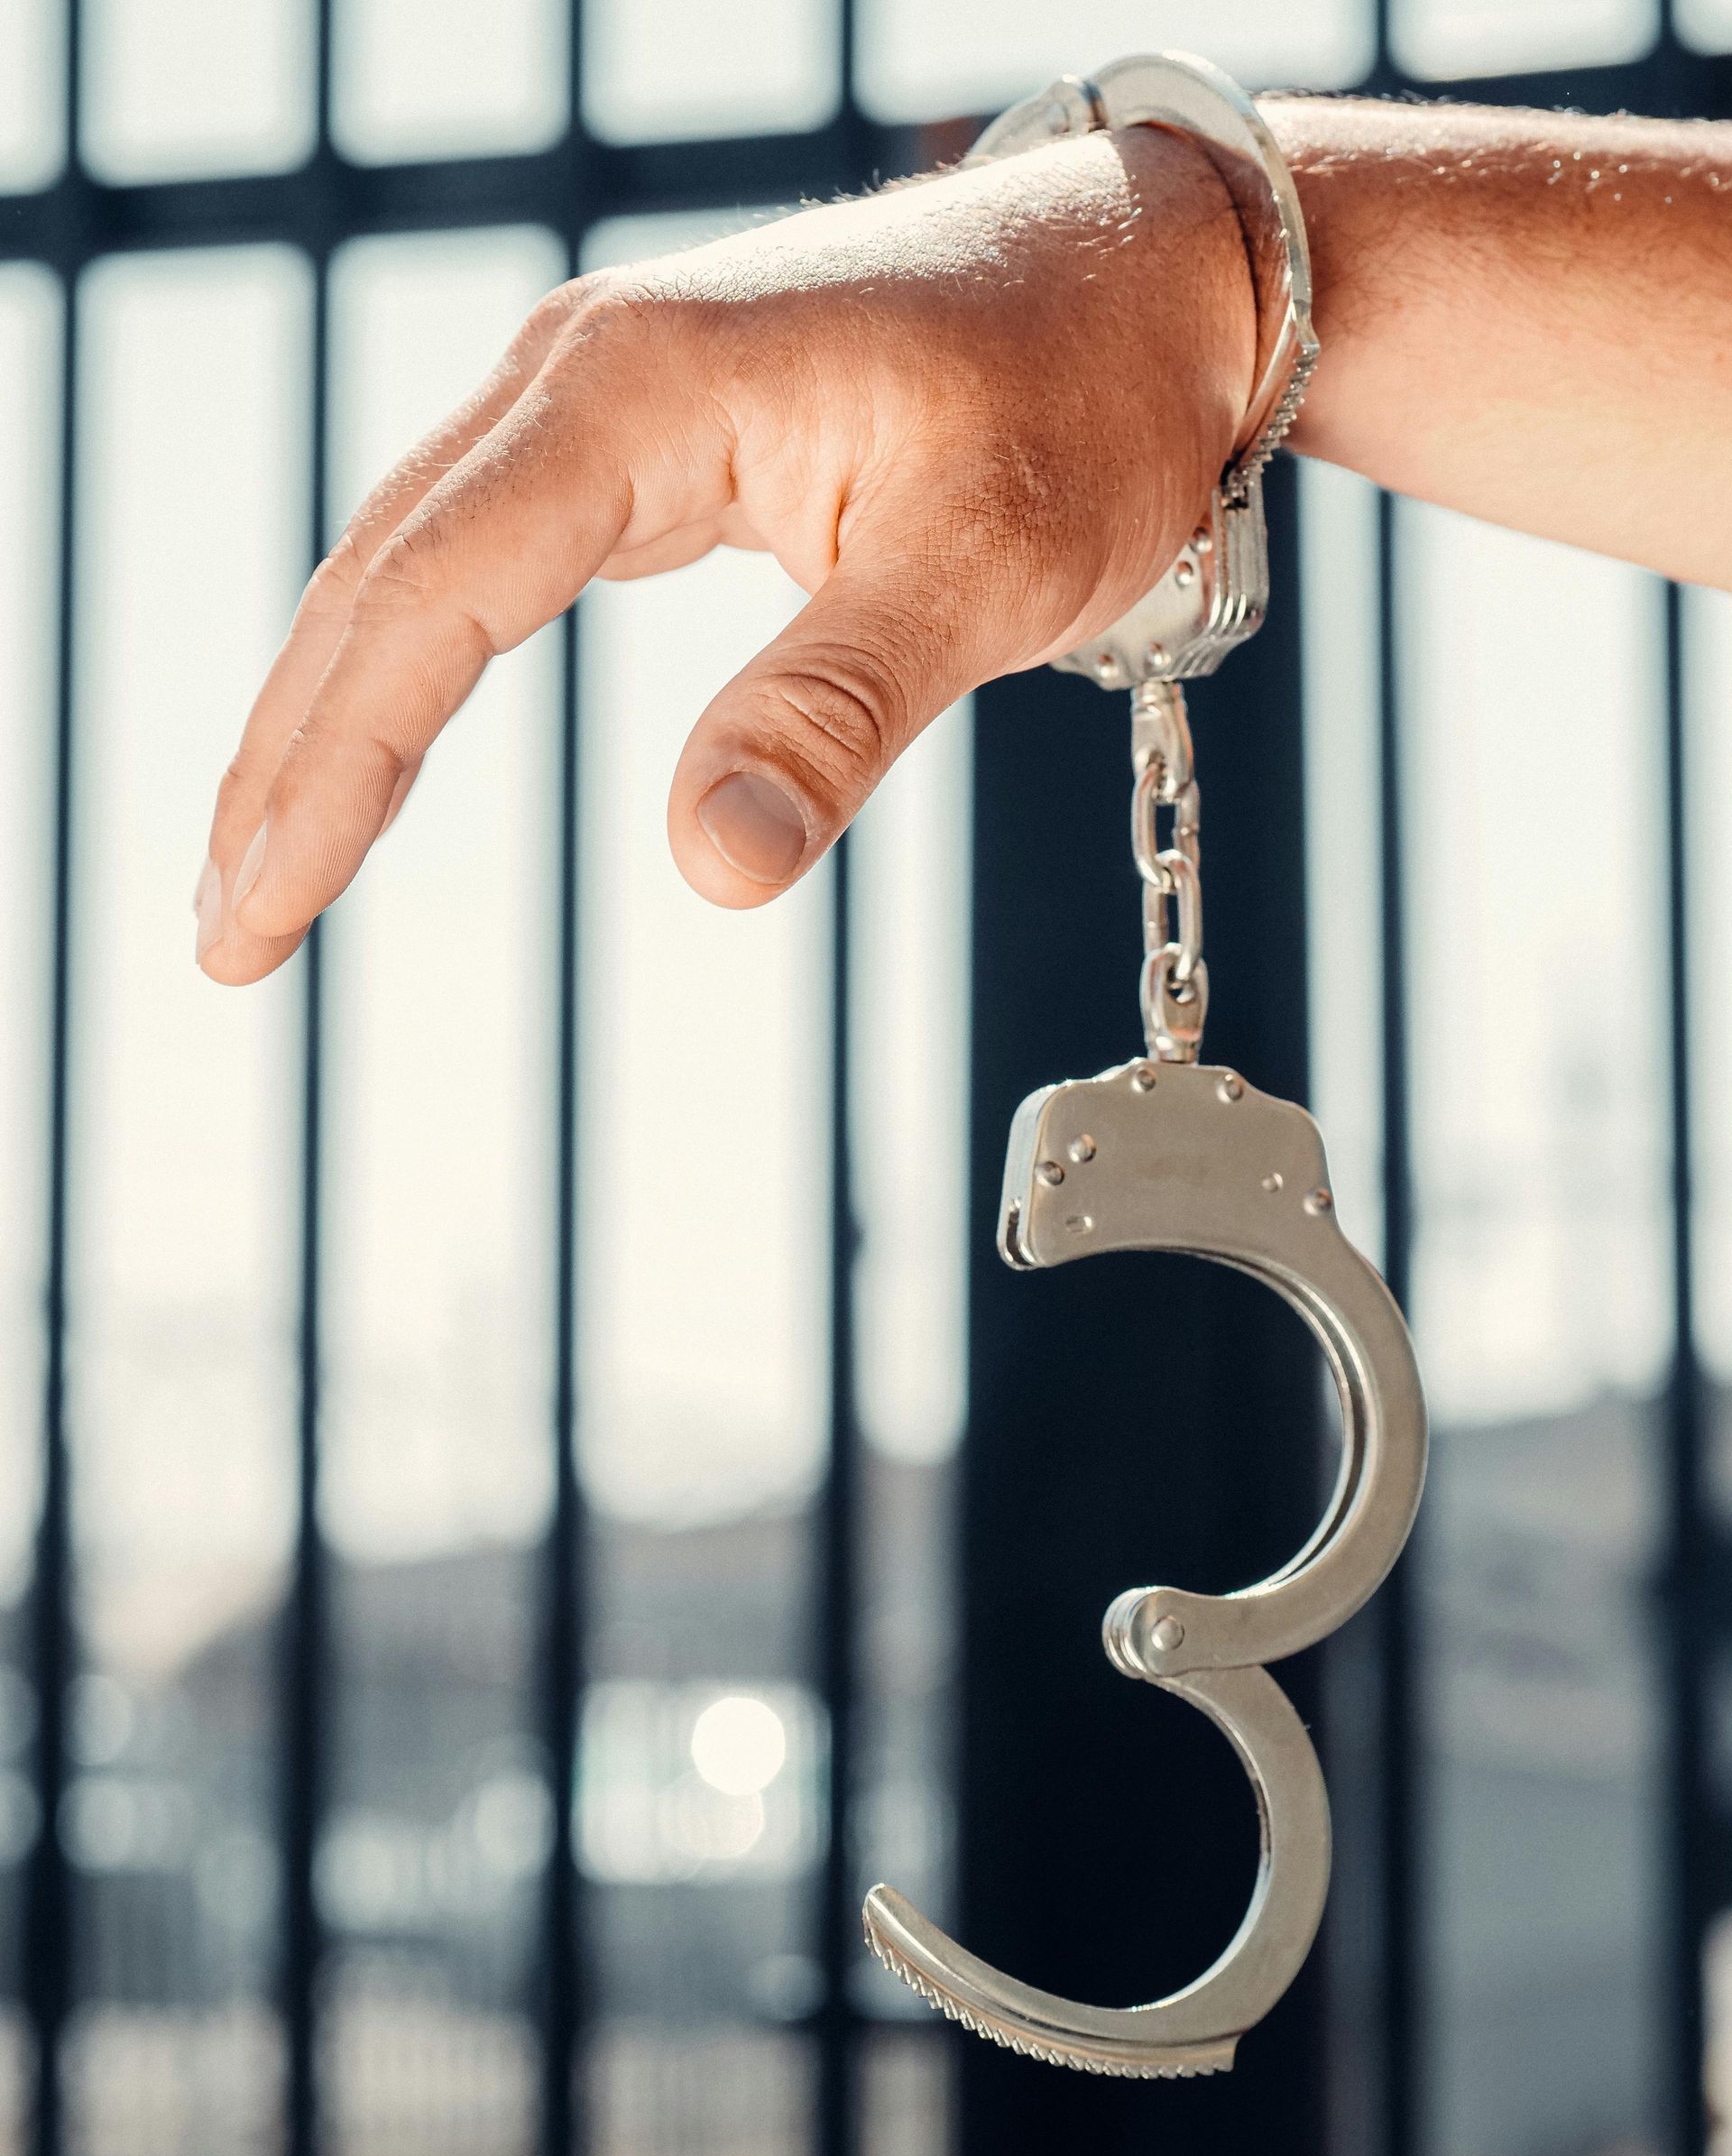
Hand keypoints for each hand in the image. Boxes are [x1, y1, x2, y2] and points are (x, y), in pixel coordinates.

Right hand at [195, 126, 1253, 981]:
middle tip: (224, 930)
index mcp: (635, 392)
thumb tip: (708, 868)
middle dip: (287, 758)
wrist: (1156, 284)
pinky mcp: (646, 439)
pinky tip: (379, 739)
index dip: (332, 765)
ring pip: (409, 566)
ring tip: (264, 860)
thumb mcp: (980, 567)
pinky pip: (480, 556)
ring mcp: (607, 400)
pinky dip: (412, 661)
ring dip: (326, 713)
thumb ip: (835, 708)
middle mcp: (583, 374)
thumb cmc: (1084, 403)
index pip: (428, 600)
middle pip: (374, 580)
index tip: (262, 907)